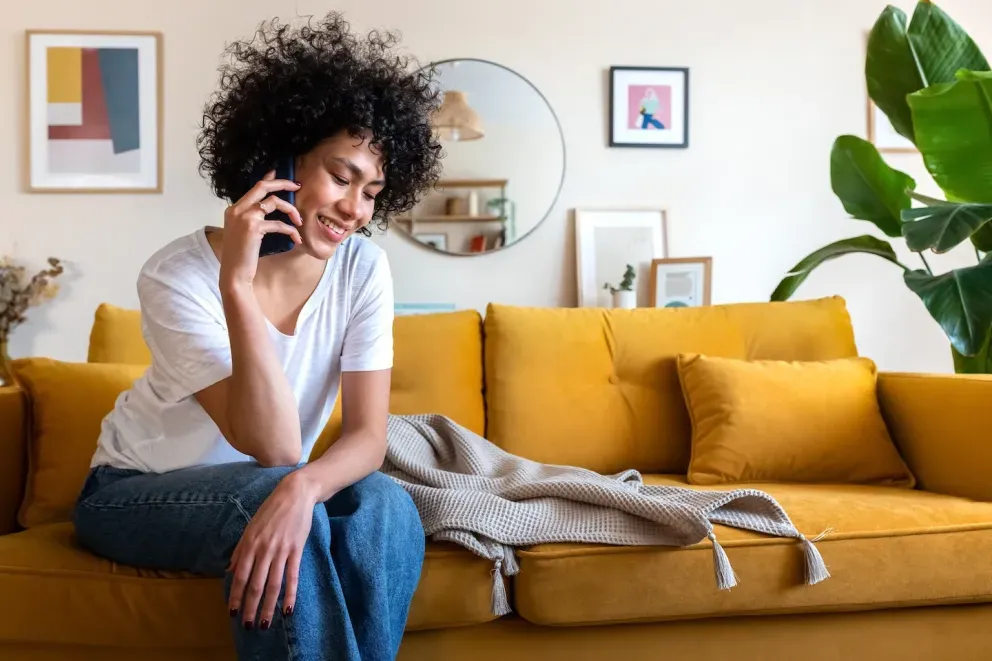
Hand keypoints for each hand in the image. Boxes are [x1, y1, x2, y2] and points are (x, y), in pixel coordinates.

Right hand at [220, 170, 302, 287]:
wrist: (234, 274)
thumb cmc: (241, 257)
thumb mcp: (243, 233)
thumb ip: (252, 219)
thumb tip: (268, 209)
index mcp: (234, 209)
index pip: (253, 188)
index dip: (268, 179)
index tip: (278, 173)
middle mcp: (237, 209)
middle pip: (263, 186)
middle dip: (283, 183)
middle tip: (297, 186)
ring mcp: (244, 217)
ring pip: (274, 202)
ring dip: (291, 210)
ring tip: (299, 222)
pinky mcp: (253, 228)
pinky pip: (279, 224)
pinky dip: (291, 231)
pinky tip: (296, 239)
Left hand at [227, 471, 316, 628]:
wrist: (295, 493)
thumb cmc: (271, 510)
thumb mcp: (250, 528)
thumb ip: (240, 550)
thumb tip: (229, 571)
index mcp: (250, 544)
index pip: (240, 576)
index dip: (236, 596)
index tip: (232, 613)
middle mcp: (263, 549)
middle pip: (255, 585)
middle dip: (250, 608)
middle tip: (247, 626)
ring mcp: (281, 550)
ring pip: (273, 584)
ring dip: (268, 607)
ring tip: (265, 624)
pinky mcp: (296, 550)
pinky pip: (292, 576)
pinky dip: (290, 595)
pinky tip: (287, 609)